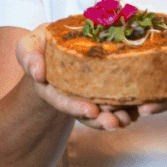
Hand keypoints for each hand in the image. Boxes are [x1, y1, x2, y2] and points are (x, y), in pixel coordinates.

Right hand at [16, 24, 139, 130]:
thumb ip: (29, 58)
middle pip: (86, 113)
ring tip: (129, 118)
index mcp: (51, 89)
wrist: (56, 45)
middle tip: (115, 122)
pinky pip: (115, 101)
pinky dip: (126, 106)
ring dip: (116, 117)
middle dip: (101, 120)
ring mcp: (87, 95)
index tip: (90, 111)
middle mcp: (70, 96)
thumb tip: (38, 73)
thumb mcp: (28, 46)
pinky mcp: (102, 89)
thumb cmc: (42, 44)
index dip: (75, 107)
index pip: (63, 101)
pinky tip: (138, 107)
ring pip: (103, 112)